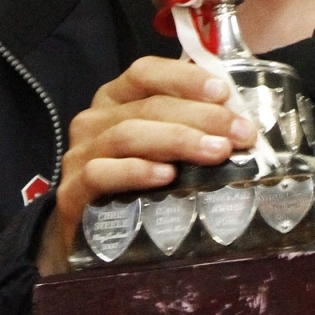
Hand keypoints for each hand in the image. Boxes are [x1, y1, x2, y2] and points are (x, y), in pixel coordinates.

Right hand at [37, 56, 255, 276]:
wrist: (84, 241)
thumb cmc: (133, 187)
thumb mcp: (160, 150)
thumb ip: (189, 129)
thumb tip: (243, 123)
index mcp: (115, 99)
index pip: (146, 72)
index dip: (185, 78)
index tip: (225, 94)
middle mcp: (94, 121)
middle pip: (148, 106)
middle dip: (200, 116)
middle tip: (240, 134)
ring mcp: (79, 156)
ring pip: (127, 135)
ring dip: (177, 140)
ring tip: (216, 152)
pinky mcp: (71, 193)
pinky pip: (101, 173)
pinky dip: (136, 172)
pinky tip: (166, 176)